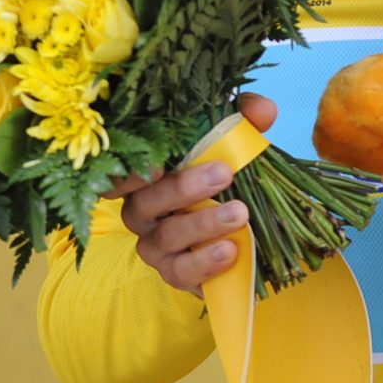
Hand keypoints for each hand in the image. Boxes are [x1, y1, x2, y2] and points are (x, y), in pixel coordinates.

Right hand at [111, 93, 273, 293]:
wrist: (238, 235)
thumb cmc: (220, 182)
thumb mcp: (231, 147)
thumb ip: (243, 124)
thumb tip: (263, 109)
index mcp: (146, 177)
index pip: (120, 174)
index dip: (129, 171)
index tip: (158, 163)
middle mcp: (141, 212)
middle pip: (146, 201)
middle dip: (184, 187)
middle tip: (223, 174)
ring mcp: (155, 246)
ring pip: (167, 236)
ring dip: (203, 224)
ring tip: (239, 213)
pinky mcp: (175, 273)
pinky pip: (182, 271)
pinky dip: (205, 261)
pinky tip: (230, 250)